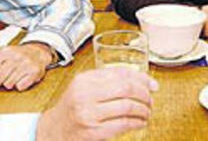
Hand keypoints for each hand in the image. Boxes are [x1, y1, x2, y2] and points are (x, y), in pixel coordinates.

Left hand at [0, 42, 54, 90]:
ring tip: (14, 75)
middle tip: (6, 74)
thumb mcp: (0, 54)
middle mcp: (15, 57)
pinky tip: (22, 78)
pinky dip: (20, 85)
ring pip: (8, 84)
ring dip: (10, 82)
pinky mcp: (34, 72)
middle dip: (0, 80)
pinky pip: (20, 86)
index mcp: (4, 52)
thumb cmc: (16, 55)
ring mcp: (25, 64)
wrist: (37, 52)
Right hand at [36, 67, 158, 140]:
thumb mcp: (85, 87)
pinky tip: (140, 123)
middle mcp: (85, 95)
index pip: (120, 73)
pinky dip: (137, 123)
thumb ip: (109, 81)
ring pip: (128, 107)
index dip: (142, 78)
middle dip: (144, 94)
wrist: (54, 130)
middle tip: (151, 100)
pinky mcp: (93, 133)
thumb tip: (146, 82)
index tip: (153, 85)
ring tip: (147, 112)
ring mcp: (88, 115)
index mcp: (85, 80)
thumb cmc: (74, 107)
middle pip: (126, 88)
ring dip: (143, 110)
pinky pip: (123, 124)